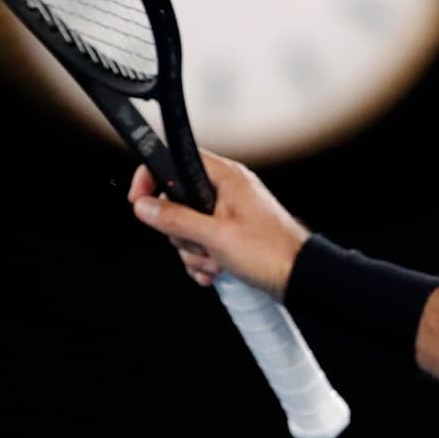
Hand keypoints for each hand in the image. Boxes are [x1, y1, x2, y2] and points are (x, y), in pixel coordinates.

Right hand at [127, 149, 309, 297]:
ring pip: (187, 228)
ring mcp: (228, 213)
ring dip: (194, 252)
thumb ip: (176, 219)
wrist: (299, 277)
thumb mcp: (215, 236)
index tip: (139, 198)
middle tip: (200, 243)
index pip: (177, 160)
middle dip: (181, 232)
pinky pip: (200, 244)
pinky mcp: (230, 235)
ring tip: (216, 261)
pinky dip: (203, 261)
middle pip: (177, 201)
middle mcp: (227, 191)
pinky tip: (216, 271)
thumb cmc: (271, 251)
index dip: (154, 176)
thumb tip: (145, 207)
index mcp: (226, 177)